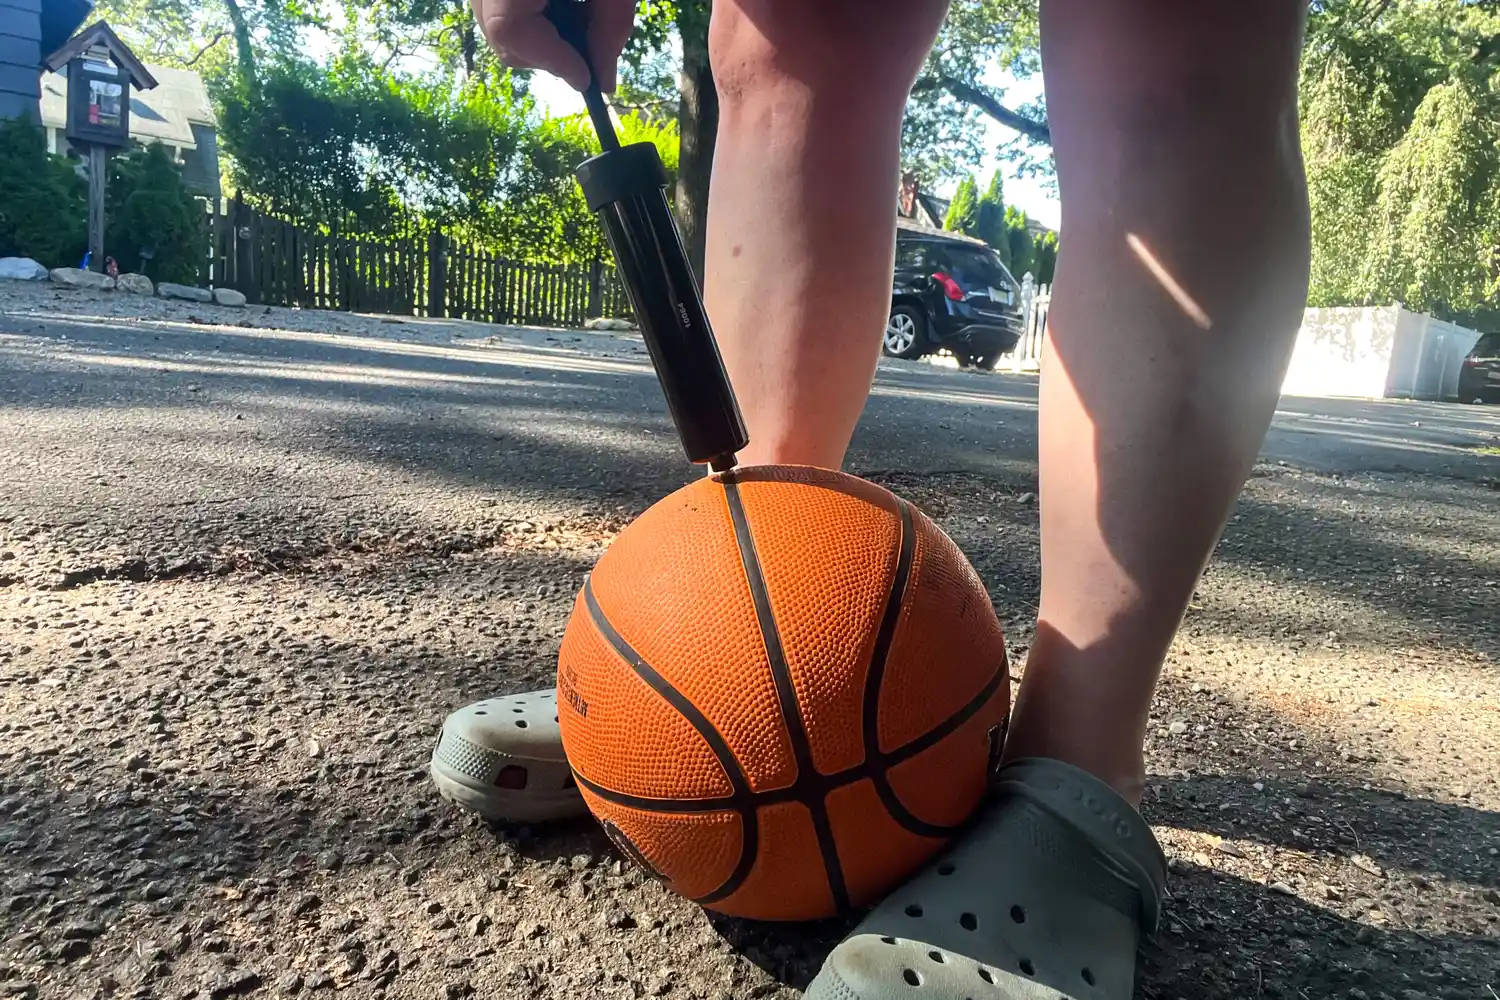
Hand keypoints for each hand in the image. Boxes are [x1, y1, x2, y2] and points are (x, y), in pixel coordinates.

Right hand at [470, 0, 635, 92]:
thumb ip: (612, 25)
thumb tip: (601, 83)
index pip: (509, 28)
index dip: (550, 58)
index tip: (585, 76)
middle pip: (498, 32)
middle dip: (544, 53)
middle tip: (582, 49)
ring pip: (493, 24)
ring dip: (537, 36)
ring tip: (577, 14)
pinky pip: (496, 8)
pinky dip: (529, 18)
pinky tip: (561, 4)